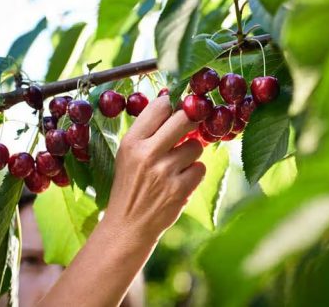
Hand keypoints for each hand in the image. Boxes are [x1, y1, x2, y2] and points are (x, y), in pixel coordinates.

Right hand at [104, 95, 204, 242]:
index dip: (173, 106)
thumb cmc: (130, 185)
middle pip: (184, 119)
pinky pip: (200, 168)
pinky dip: (194, 174)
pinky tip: (180, 181)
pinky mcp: (179, 189)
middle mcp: (147, 154)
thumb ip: (147, 131)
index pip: (160, 107)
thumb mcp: (128, 155)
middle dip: (190, 122)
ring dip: (191, 153)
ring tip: (177, 165)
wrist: (128, 226)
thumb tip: (172, 102)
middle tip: (188, 129)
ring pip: (196, 145)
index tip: (177, 110)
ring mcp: (164, 172)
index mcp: (131, 142)